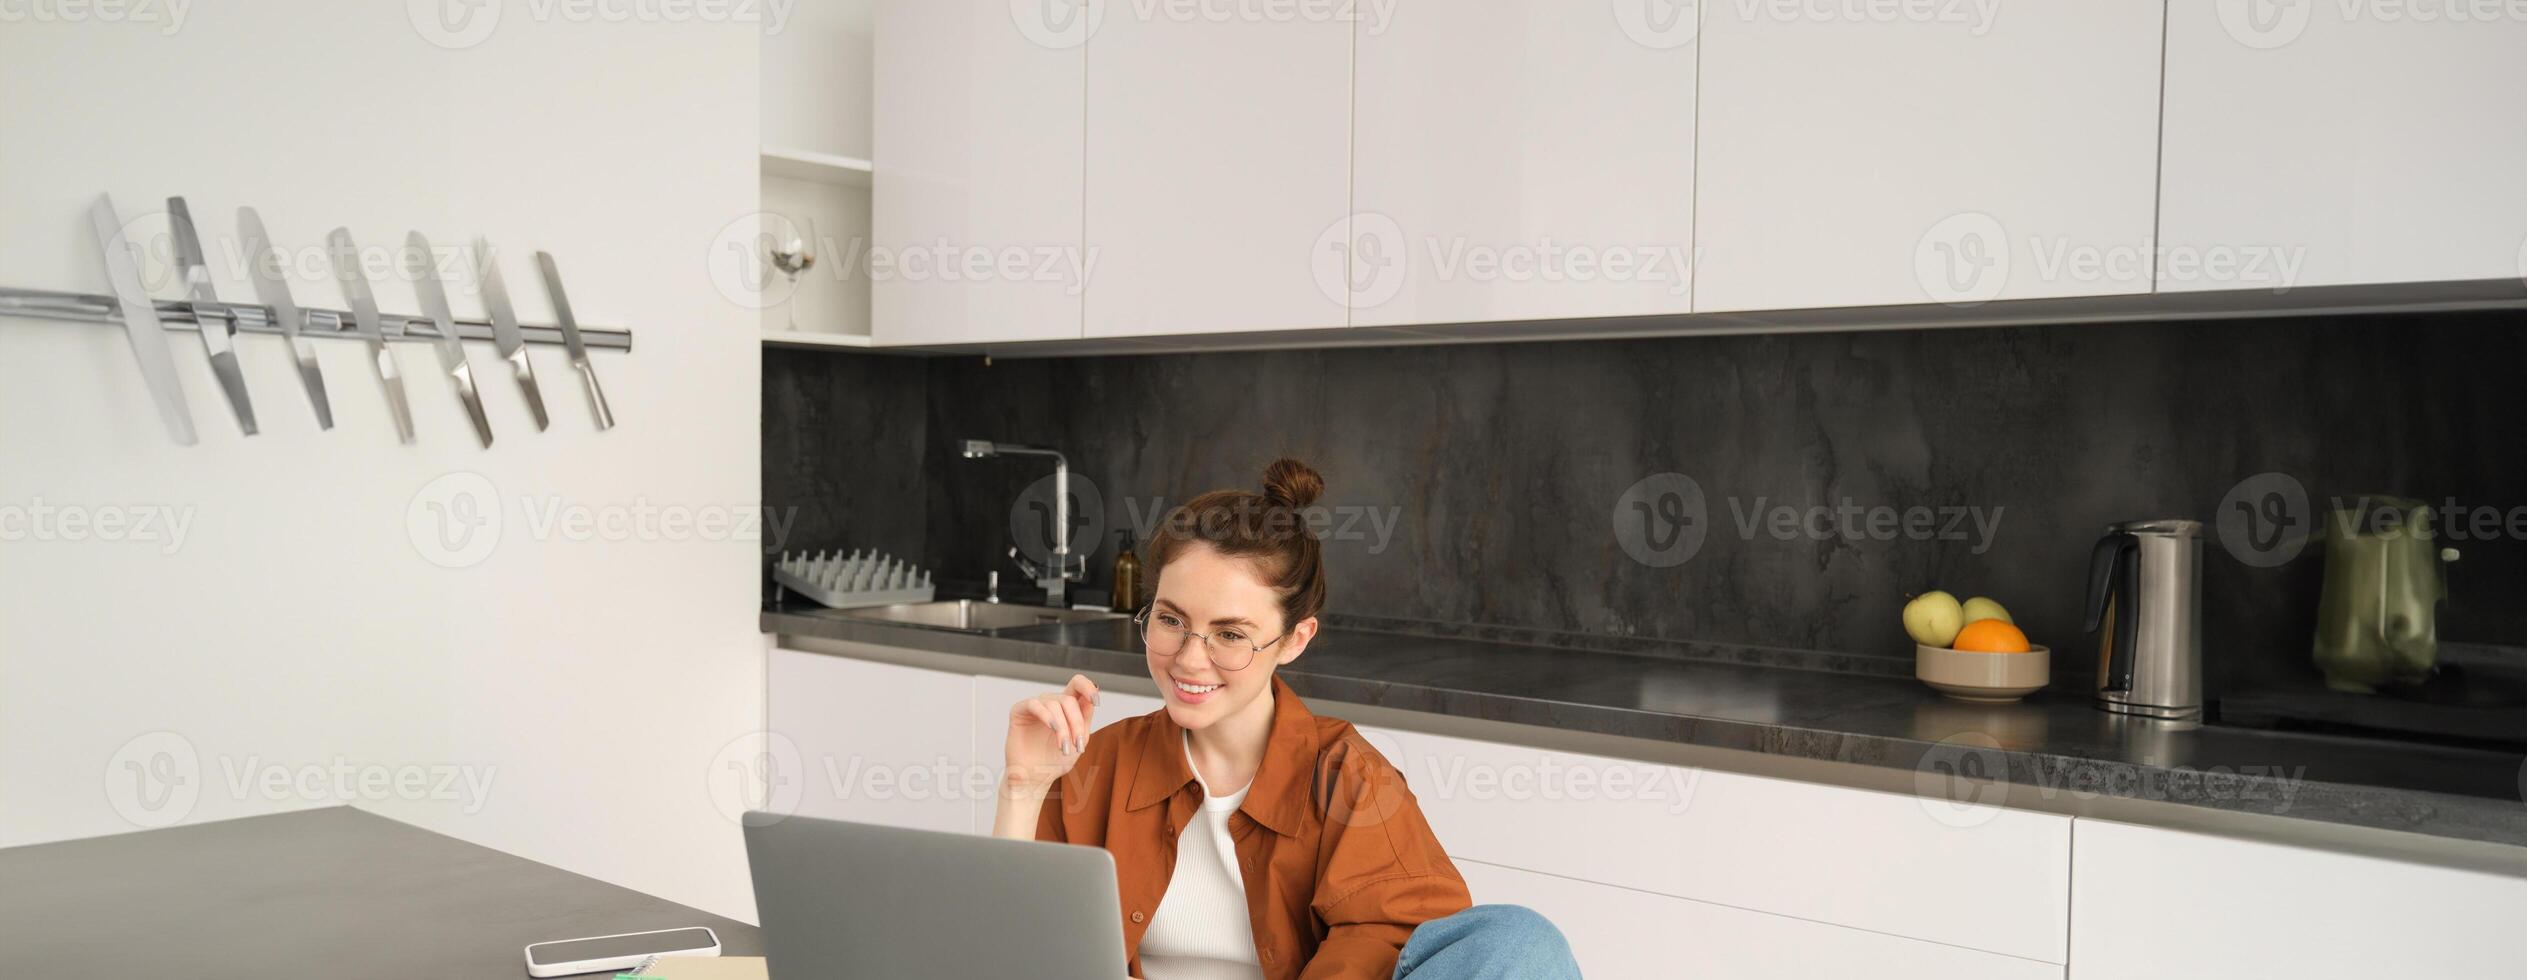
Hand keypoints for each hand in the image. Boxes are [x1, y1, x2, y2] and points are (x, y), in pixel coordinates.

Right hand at [1004, 674, 1099, 789]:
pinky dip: (1046, 715)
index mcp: (1066, 708)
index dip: (1088, 687)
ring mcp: (1035, 706)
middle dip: (1076, 723)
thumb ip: (1085, 718)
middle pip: (1069, 699)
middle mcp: (1050, 703)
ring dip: (1063, 727)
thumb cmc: (1055, 761)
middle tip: (1077, 745)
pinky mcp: (1019, 711)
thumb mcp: (1078, 739)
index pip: (1077, 685)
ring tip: (1063, 747)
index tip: (1096, 701)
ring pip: (1054, 704)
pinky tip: (1052, 728)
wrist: (1034, 779)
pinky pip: (1034, 704)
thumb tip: (1093, 696)